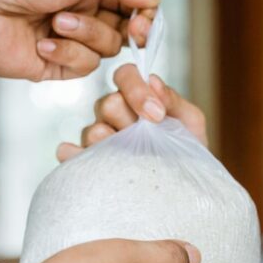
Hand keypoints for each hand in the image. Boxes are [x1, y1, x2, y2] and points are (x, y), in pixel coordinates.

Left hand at [0, 0, 159, 79]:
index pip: (134, 4)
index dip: (144, 14)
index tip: (143, 20)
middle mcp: (84, 14)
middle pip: (126, 30)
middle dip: (119, 26)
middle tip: (121, 25)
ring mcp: (72, 42)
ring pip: (108, 49)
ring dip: (85, 35)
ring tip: (54, 22)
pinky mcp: (58, 66)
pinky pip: (84, 67)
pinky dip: (66, 53)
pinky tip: (41, 43)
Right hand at [56, 64, 206, 161]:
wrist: (185, 187)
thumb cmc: (188, 150)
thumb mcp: (190, 122)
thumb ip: (173, 99)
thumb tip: (153, 81)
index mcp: (137, 98)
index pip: (125, 75)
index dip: (137, 90)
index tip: (157, 115)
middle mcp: (114, 115)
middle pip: (107, 104)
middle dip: (129, 119)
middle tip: (148, 139)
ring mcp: (99, 139)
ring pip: (93, 132)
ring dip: (114, 145)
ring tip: (132, 161)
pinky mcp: (89, 163)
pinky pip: (72, 155)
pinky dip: (75, 157)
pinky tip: (86, 164)